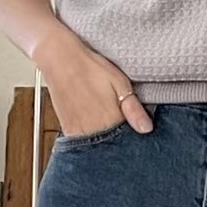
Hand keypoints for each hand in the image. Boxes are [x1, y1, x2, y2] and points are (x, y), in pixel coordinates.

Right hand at [36, 26, 152, 136]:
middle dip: (118, 140)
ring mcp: (80, 133)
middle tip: (115, 119)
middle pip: (112, 146)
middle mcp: (96, 132)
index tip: (133, 128)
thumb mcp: (120, 83)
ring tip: (101, 118)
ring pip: (98, 146)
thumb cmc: (90, 68)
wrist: (59, 60)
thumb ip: (134, 109)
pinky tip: (92, 124)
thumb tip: (147, 129)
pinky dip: (89, 138)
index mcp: (113, 121)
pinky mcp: (69, 131)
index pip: (129, 140)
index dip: (132, 135)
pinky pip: (83, 143)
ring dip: (103, 140)